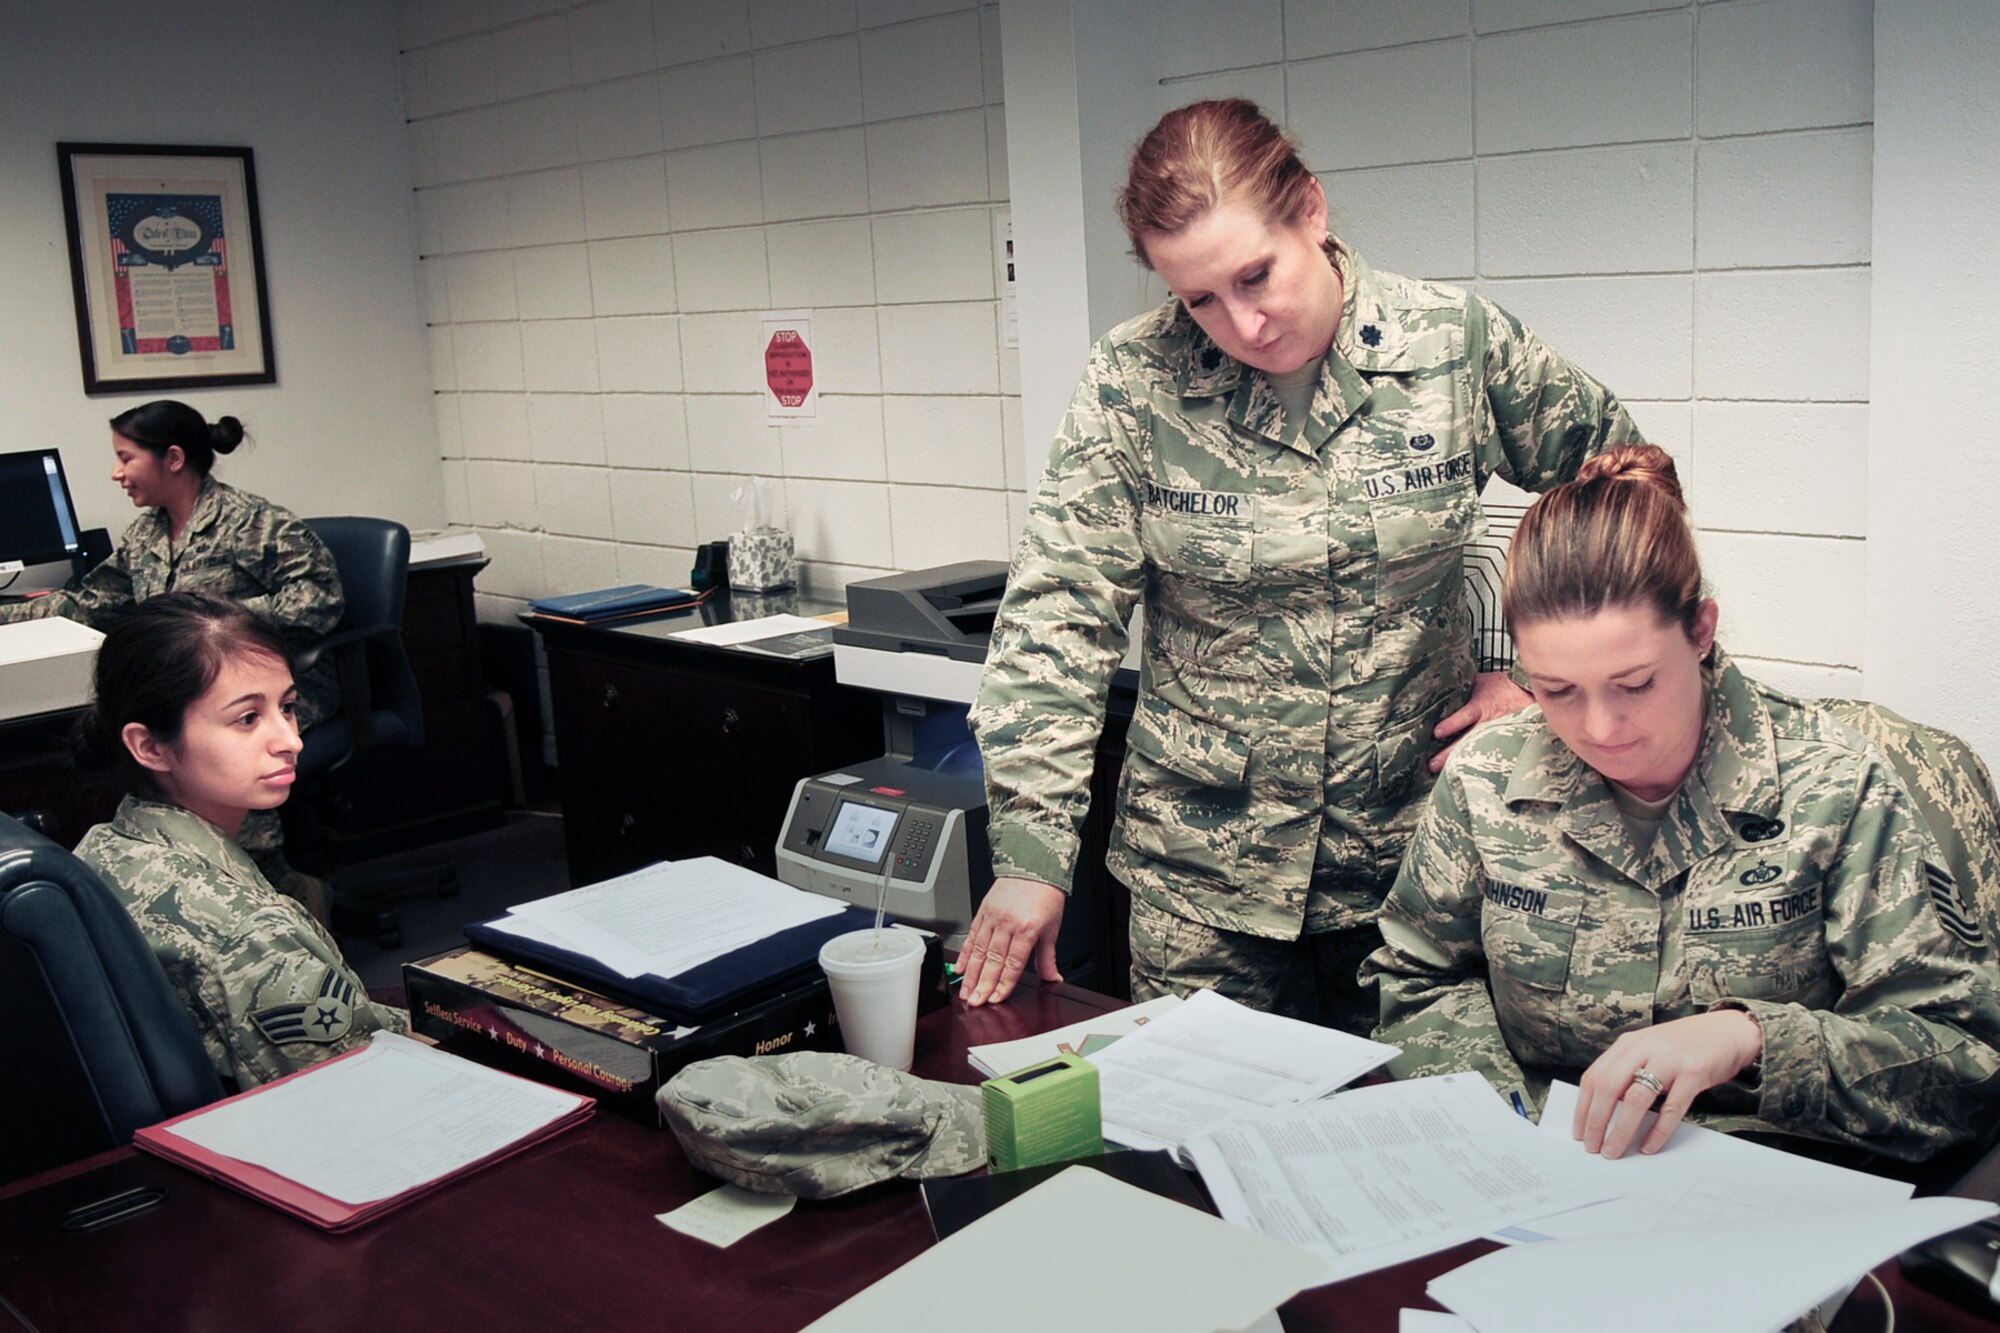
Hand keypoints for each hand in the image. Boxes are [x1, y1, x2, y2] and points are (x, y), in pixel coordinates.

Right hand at [959, 877, 1065, 1006]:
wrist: (1034, 864)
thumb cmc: (1045, 894)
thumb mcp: (1052, 928)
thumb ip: (1048, 957)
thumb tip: (1052, 978)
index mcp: (1027, 929)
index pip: (1013, 963)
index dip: (1003, 984)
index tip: (996, 999)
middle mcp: (1007, 924)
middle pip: (992, 960)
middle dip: (983, 984)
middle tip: (975, 1002)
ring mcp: (993, 917)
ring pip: (978, 950)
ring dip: (971, 974)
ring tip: (965, 992)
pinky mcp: (983, 911)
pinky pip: (971, 936)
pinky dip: (964, 954)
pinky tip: (959, 969)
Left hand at [1430, 671, 1534, 772]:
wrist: (1531, 692)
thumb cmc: (1501, 686)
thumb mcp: (1480, 682)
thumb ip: (1461, 686)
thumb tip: (1436, 685)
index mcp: (1482, 706)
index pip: (1466, 716)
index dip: (1451, 725)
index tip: (1436, 733)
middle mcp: (1490, 723)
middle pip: (1468, 741)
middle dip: (1450, 755)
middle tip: (1432, 765)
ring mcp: (1498, 735)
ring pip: (1479, 753)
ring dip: (1463, 765)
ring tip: (1447, 777)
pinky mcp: (1506, 743)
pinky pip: (1493, 757)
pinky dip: (1481, 768)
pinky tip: (1470, 779)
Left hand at [1572, 1011, 1763, 1157]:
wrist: (1728, 1030)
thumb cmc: (1684, 1045)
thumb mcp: (1648, 1049)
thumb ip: (1627, 1070)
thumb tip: (1602, 1108)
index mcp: (1628, 1044)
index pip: (1593, 1077)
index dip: (1582, 1107)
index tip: (1578, 1131)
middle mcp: (1644, 1048)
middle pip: (1607, 1087)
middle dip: (1595, 1121)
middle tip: (1591, 1146)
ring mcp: (1669, 1060)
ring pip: (1635, 1099)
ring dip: (1621, 1130)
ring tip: (1613, 1150)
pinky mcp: (1693, 1073)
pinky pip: (1671, 1108)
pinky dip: (1657, 1131)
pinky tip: (1649, 1146)